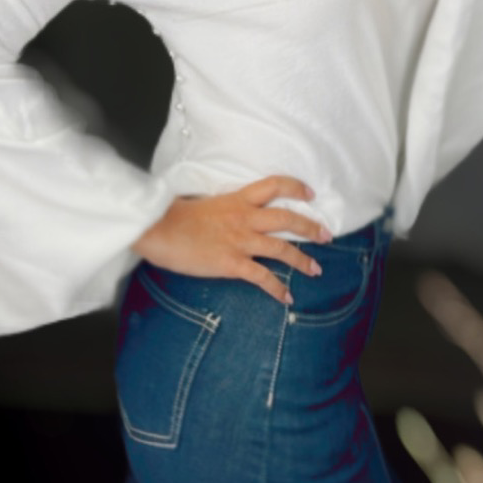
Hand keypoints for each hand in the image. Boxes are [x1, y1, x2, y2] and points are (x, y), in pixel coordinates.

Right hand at [133, 176, 330, 307]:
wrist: (156, 228)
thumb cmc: (170, 217)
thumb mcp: (200, 204)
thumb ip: (218, 208)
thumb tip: (219, 213)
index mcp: (236, 199)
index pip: (273, 185)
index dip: (295, 187)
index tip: (310, 193)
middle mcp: (244, 218)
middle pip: (287, 218)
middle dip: (310, 227)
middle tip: (326, 234)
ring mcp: (240, 241)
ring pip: (282, 248)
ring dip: (302, 259)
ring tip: (316, 269)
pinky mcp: (232, 263)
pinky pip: (262, 277)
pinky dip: (277, 288)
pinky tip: (287, 297)